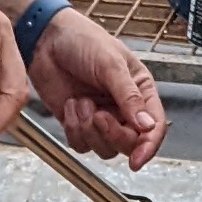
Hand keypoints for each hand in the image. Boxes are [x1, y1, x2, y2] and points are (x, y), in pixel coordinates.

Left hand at [32, 10, 165, 167]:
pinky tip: (70, 105)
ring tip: (80, 101)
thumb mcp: (111, 65)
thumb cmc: (82, 40)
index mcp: (140, 91)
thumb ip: (129, 97)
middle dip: (112, 134)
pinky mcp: (81, 125)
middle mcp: (124, 109)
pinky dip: (74, 130)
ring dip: (89, 129)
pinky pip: (82, 145)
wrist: (46, 39)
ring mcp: (102, 119)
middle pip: (129, 143)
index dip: (148, 147)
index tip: (136, 161)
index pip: (154, 127)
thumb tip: (147, 126)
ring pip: (105, 148)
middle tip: (98, 116)